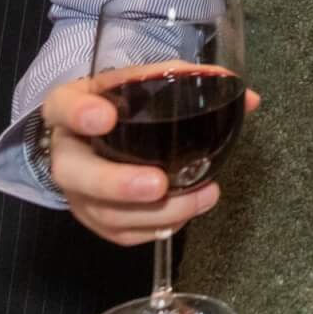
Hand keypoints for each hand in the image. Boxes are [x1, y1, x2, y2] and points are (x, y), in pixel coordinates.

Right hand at [40, 72, 259, 246]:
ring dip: (152, 213)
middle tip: (157, 184)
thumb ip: (193, 82)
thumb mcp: (148, 81)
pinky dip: (154, 228)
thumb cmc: (126, 102)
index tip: (106, 116)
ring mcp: (76, 190)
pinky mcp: (93, 216)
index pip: (62, 107)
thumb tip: (250, 100)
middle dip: (116, 183)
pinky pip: (118, 232)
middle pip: (74, 173)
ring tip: (200, 198)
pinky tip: (186, 215)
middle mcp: (66, 151)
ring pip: (101, 212)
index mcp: (71, 106)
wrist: (99, 129)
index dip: (79, 113)